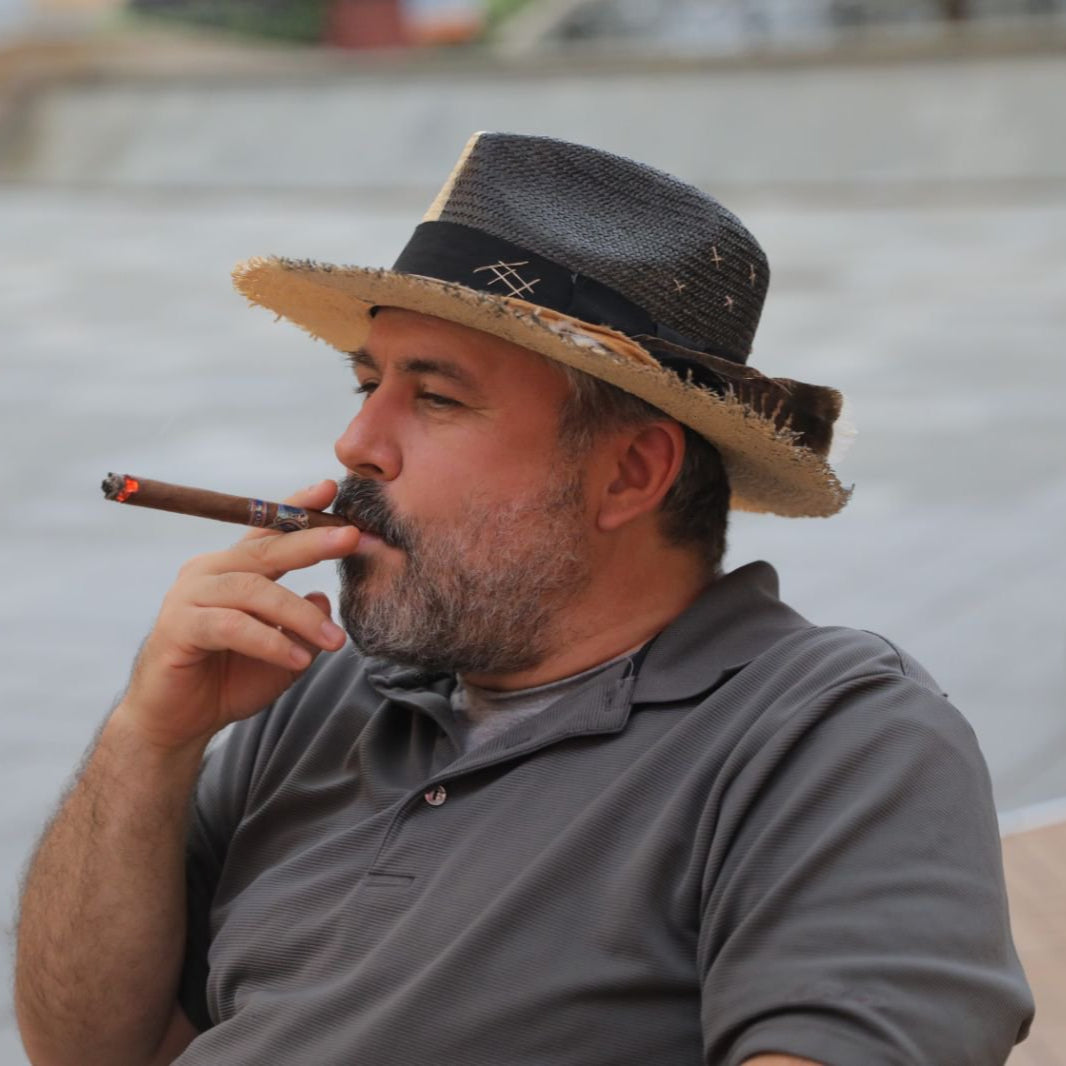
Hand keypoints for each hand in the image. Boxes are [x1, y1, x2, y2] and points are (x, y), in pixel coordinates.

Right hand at [115, 480, 360, 751]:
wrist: (177, 723)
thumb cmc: (229, 680)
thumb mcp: (283, 650)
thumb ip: (303, 623)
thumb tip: (325, 597)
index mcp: (232, 569)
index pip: (267, 530)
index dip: (297, 506)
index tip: (331, 489)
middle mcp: (208, 572)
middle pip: (265, 550)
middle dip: (312, 542)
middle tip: (352, 537)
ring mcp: (189, 596)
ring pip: (254, 590)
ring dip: (299, 615)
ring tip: (335, 641)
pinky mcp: (178, 628)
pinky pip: (232, 626)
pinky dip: (270, 641)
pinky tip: (296, 659)